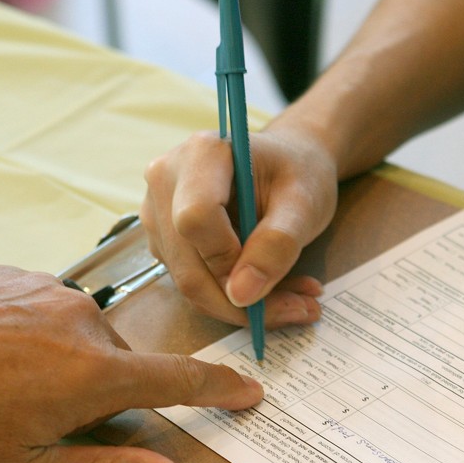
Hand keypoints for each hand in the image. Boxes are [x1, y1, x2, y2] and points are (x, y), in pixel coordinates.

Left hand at [0, 266, 264, 462]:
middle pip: (123, 369)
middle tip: (52, 434)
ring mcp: (47, 293)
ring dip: (69, 372)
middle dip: (107, 402)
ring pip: (85, 341)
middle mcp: (84, 321)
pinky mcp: (14, 278)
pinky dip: (37, 343)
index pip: (180, 382)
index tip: (249, 390)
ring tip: (8, 399)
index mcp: (96, 372)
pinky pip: (48, 315)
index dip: (219, 390)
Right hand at [140, 126, 338, 326]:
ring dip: (244, 305)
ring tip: (299, 300)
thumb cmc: (299, 173)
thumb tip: (240, 294)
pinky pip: (192, 283)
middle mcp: (167, 181)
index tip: (268, 277)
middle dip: (243, 301)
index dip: (227, 260)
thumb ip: (277, 244)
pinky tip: (273, 289)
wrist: (289, 166)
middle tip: (302, 308)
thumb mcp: (304, 203)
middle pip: (188, 264)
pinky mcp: (165, 241)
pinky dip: (234, 298)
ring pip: (189, 282)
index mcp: (201, 154)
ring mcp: (159, 213)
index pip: (195, 219)